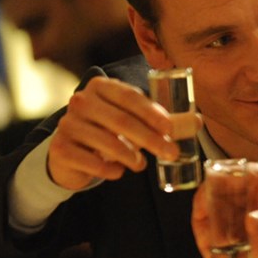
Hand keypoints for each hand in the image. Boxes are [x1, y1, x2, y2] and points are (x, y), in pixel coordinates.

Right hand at [47, 76, 185, 190]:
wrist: (72, 151)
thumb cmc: (111, 131)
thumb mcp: (137, 121)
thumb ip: (166, 122)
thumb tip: (198, 121)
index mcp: (101, 86)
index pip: (130, 97)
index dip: (152, 113)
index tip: (171, 129)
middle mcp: (81, 101)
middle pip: (121, 121)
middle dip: (150, 139)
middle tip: (171, 153)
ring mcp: (67, 124)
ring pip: (107, 142)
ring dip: (131, 157)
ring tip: (142, 165)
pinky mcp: (60, 148)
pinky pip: (91, 161)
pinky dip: (110, 169)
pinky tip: (118, 171)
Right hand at [191, 162, 257, 257]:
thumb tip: (251, 222)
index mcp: (253, 177)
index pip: (222, 177)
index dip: (209, 193)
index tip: (207, 213)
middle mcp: (237, 189)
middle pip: (207, 198)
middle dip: (206, 220)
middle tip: (215, 241)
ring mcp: (230, 208)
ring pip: (205, 217)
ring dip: (206, 235)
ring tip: (215, 253)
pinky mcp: (227, 226)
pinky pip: (209, 234)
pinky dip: (208, 246)